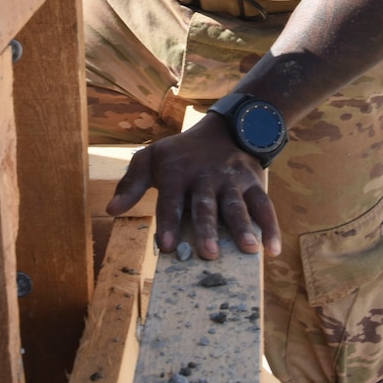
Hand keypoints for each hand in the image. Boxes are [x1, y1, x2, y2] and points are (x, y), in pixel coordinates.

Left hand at [105, 118, 280, 260]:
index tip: (166, 246)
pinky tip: (272, 250)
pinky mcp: (253, 183)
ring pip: (237, 205)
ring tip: (249, 250)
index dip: (169, 222)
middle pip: (206, 206)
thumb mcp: (151, 158)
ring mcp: (231, 180)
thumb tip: (111, 209)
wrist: (224, 129)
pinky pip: (264, 205)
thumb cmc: (181, 154)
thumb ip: (132, 184)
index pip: (171, 200)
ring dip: (243, 228)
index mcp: (177, 174)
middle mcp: (205, 177)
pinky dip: (270, 227)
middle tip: (209, 254)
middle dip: (207, 229)